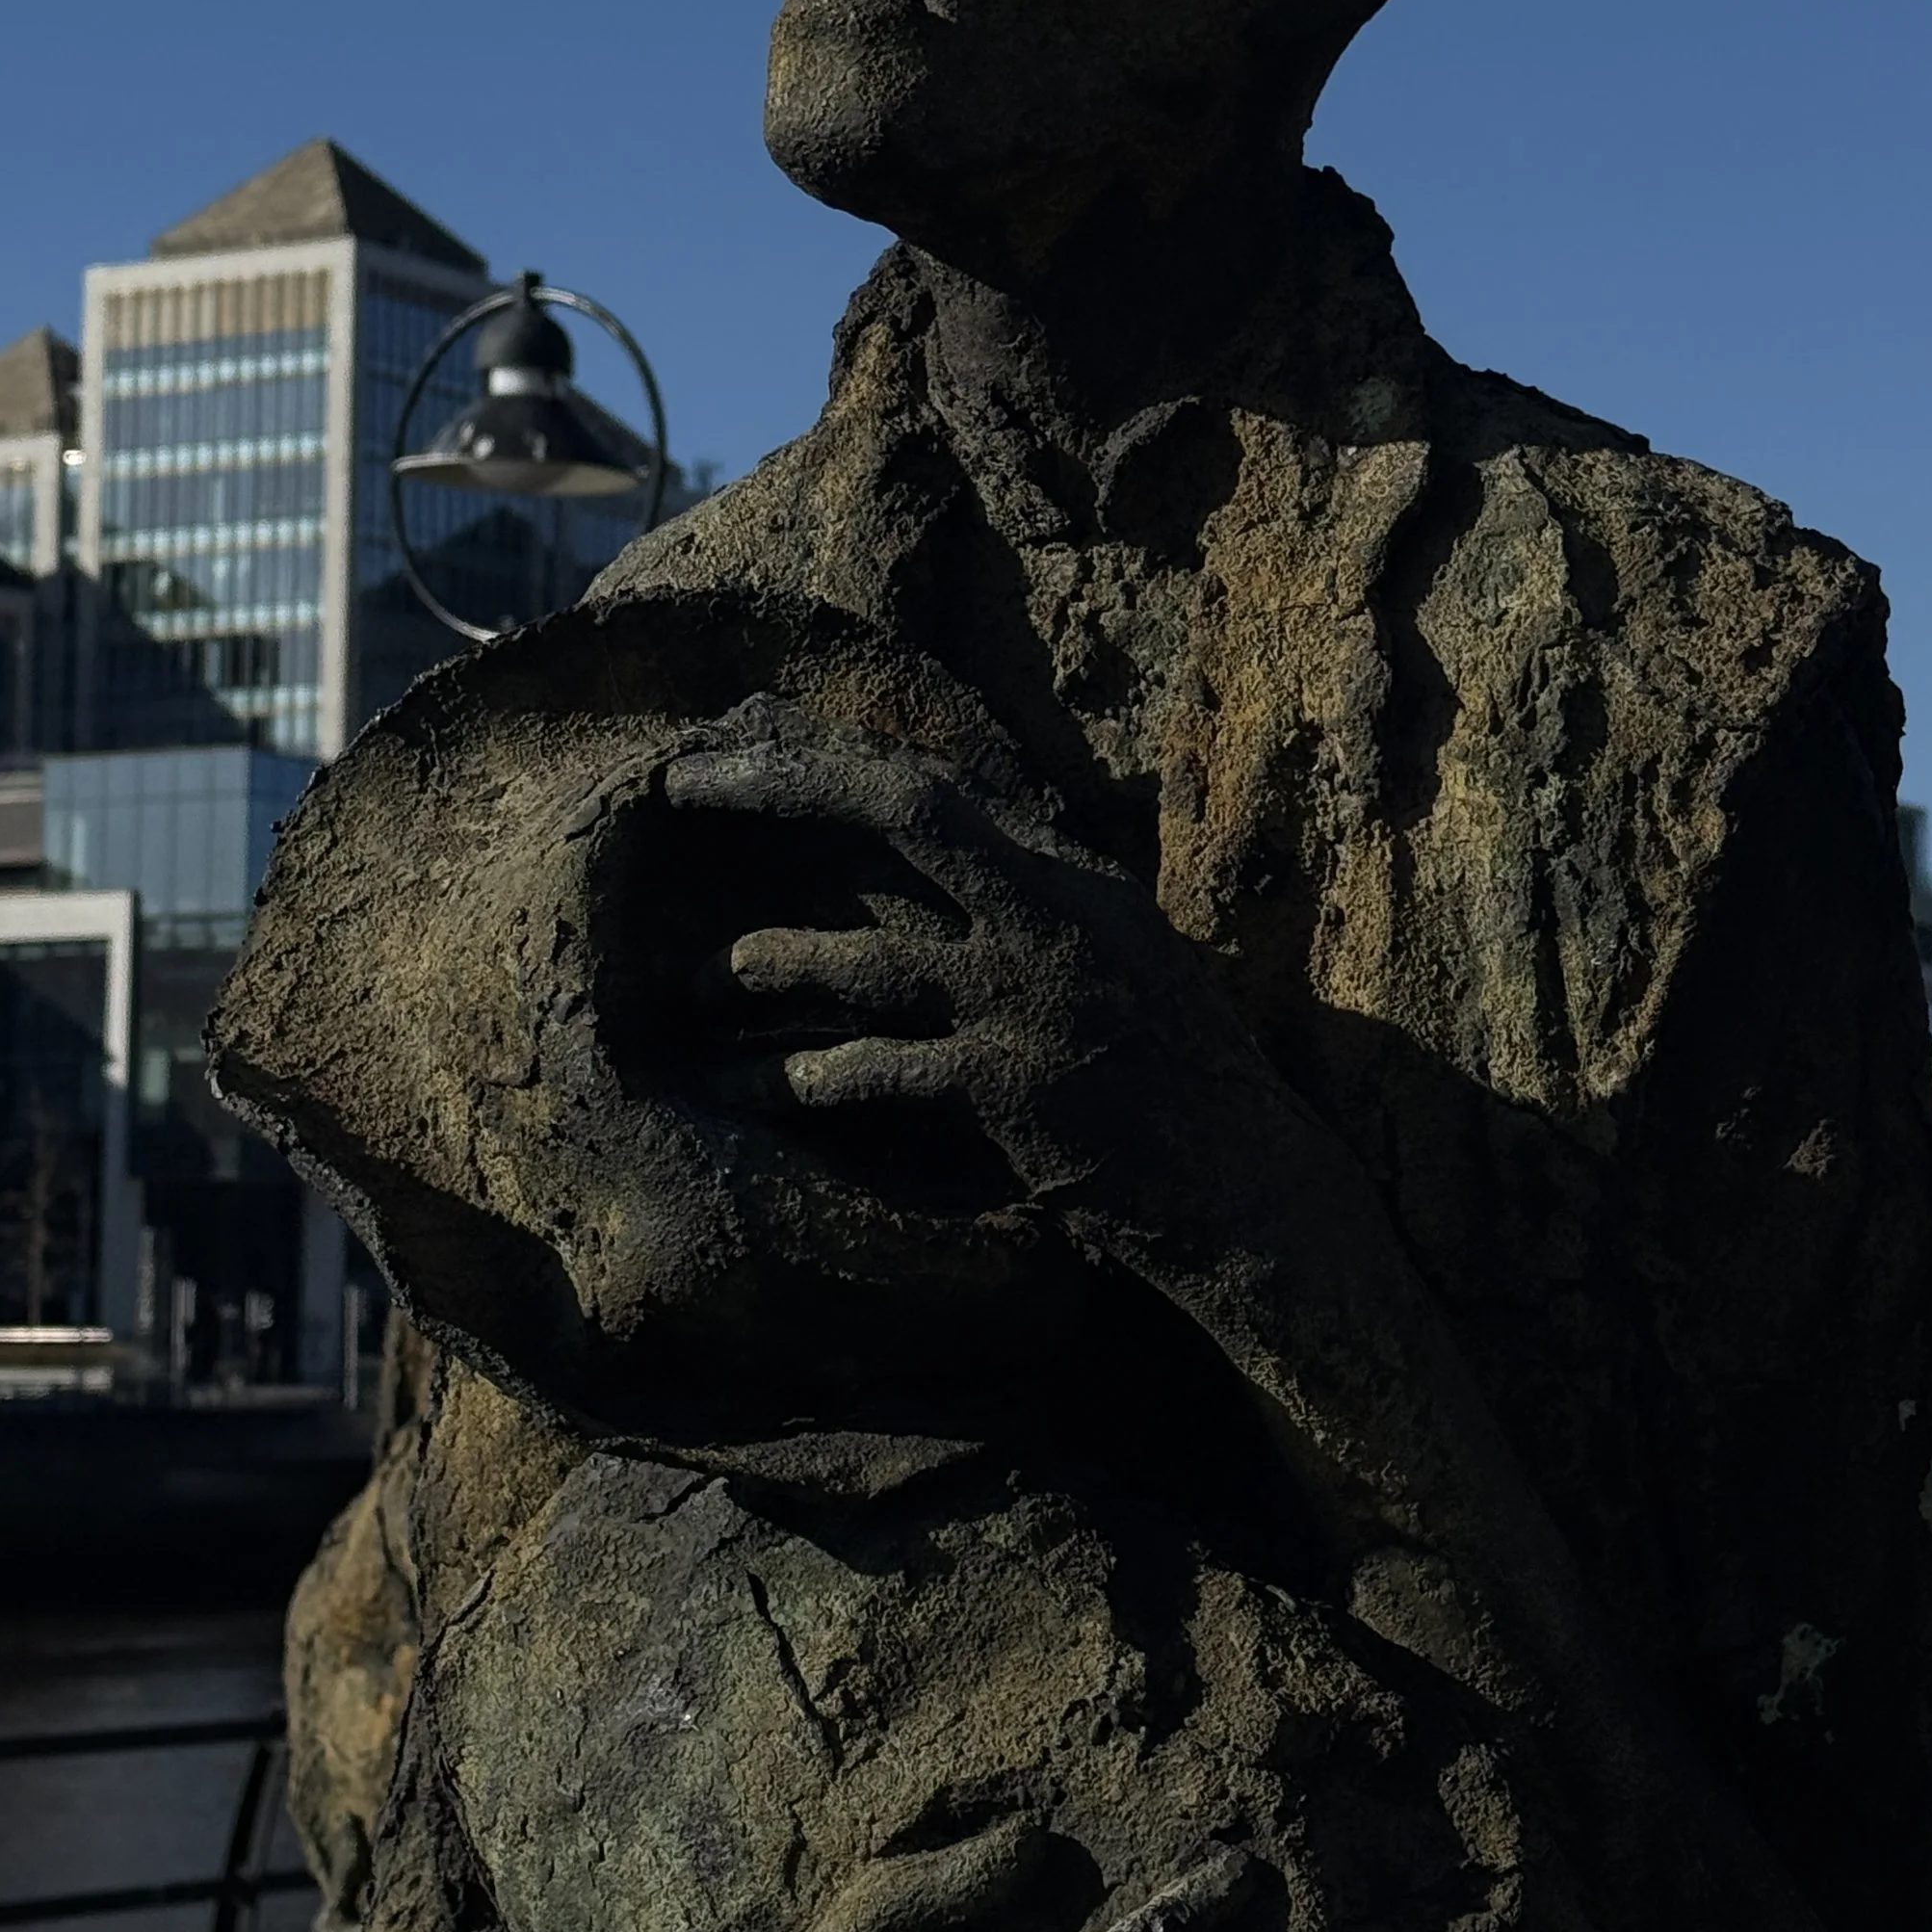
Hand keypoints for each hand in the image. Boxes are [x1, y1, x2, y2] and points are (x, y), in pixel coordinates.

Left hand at [641, 700, 1221, 1214]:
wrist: (1253, 1190)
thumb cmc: (1177, 1075)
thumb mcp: (1118, 955)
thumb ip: (1032, 897)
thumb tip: (935, 843)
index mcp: (1072, 878)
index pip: (936, 783)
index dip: (827, 752)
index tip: (736, 740)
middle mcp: (1053, 916)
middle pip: (905, 809)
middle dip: (785, 785)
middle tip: (678, 785)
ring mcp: (1032, 1000)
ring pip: (871, 958)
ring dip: (771, 962)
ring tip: (693, 977)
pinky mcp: (1014, 1090)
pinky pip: (882, 1072)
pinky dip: (804, 1079)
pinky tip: (745, 1091)